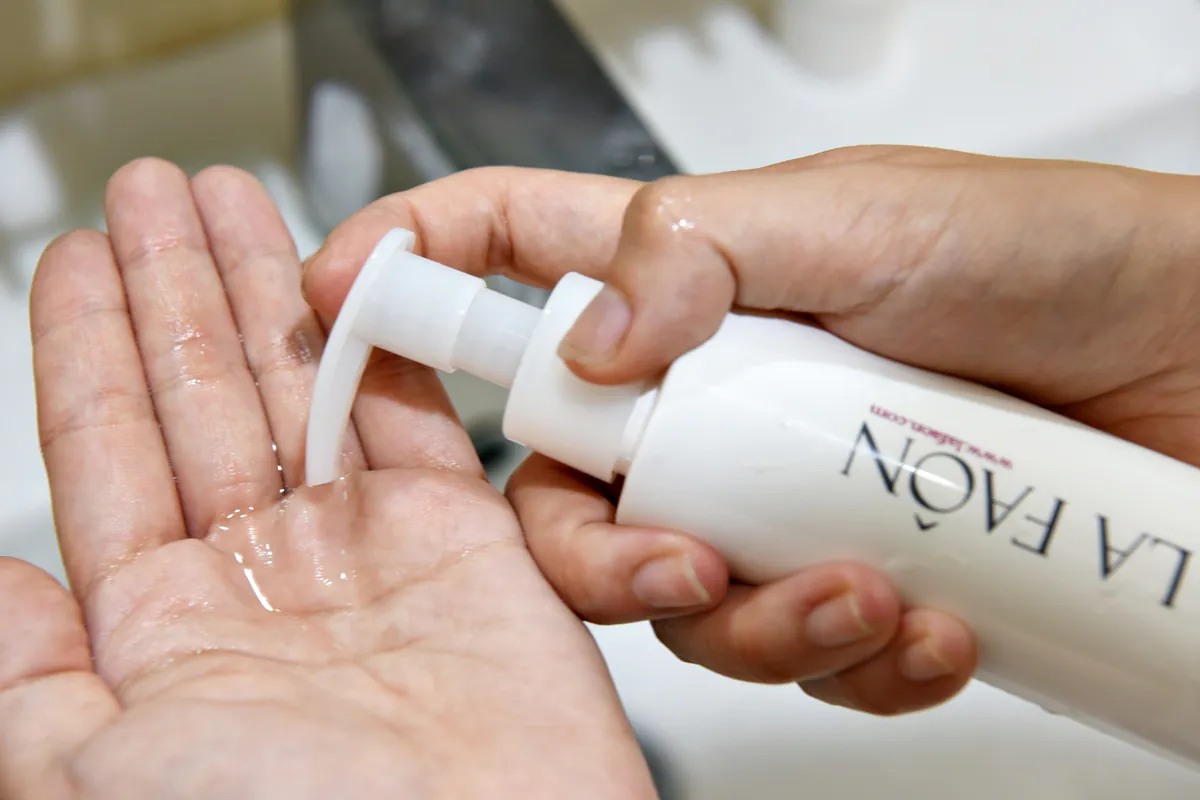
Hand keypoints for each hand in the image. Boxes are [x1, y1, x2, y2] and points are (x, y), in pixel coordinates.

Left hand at [2, 159, 654, 798]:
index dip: (88, 345)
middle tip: (156, 191)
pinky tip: (353, 281)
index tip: (76, 256)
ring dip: (268, 289)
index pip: (108, 450)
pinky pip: (418, 418)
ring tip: (235, 202)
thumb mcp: (93, 772)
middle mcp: (264, 581)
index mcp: (166, 634)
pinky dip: (389, 345)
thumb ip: (24, 674)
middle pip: (204, 393)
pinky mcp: (466, 542)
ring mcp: (368, 554)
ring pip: (304, 386)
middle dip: (175, 285)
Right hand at [313, 148, 1185, 715]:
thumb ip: (700, 252)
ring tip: (864, 594)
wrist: (1199, 366)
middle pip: (561, 485)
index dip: (408, 272)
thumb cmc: (1045, 258)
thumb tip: (592, 337)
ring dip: (755, 621)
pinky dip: (851, 658)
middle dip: (597, 549)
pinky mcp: (847, 563)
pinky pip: (795, 647)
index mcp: (684, 280)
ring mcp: (771, 485)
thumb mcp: (861, 215)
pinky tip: (925, 624)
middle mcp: (708, 391)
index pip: (502, 255)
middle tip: (676, 560)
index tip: (342, 302)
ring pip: (679, 591)